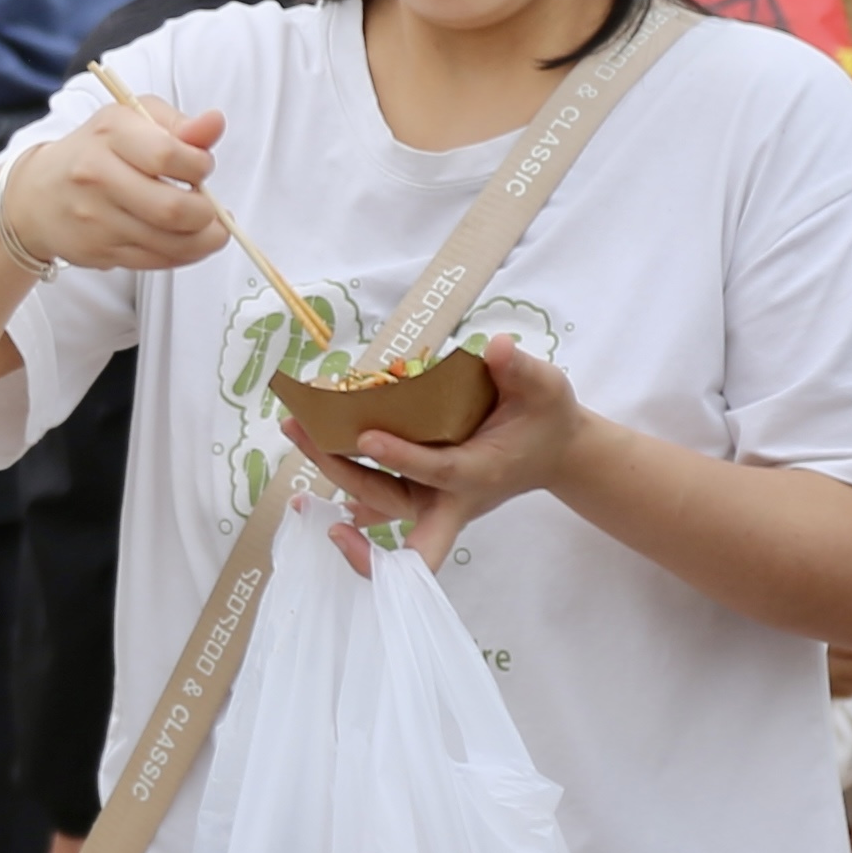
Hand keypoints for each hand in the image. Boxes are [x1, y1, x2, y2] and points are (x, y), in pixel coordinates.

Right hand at [0, 99, 235, 278]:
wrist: (37, 195)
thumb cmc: (97, 150)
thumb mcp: (133, 120)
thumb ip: (179, 124)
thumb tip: (215, 123)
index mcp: (110, 134)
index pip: (167, 155)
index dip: (199, 165)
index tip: (201, 167)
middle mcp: (96, 176)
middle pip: (171, 207)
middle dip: (206, 213)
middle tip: (211, 207)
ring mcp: (95, 219)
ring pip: (167, 242)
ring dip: (203, 240)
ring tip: (212, 230)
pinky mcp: (98, 252)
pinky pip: (154, 261)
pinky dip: (183, 255)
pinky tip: (188, 241)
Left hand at [317, 336, 588, 576]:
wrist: (554, 452)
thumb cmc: (547, 418)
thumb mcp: (547, 386)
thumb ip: (521, 369)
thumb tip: (495, 347)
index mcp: (480, 473)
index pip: (437, 469)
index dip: (402, 456)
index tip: (365, 435)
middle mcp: (450, 498)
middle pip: (390, 501)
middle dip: (345, 475)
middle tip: (307, 435)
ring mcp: (432, 502)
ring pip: (374, 502)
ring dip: (332, 471)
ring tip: (297, 430)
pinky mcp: (421, 496)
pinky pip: (376, 505)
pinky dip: (344, 496)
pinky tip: (306, 476)